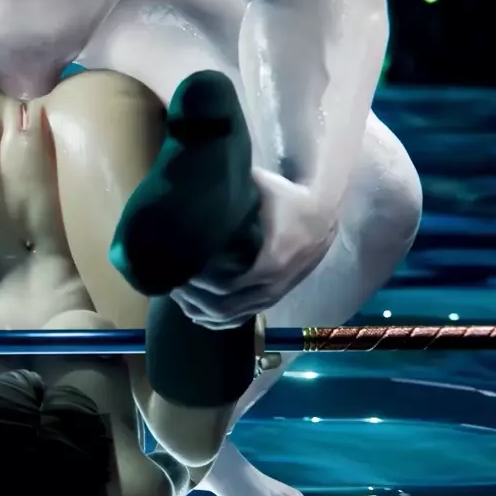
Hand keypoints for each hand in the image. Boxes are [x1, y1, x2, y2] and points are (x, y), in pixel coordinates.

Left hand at [171, 169, 335, 329]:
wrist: (324, 214)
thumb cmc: (290, 198)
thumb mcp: (264, 187)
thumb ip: (235, 185)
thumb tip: (200, 174)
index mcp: (270, 264)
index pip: (225, 287)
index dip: (198, 284)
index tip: (178, 270)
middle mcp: (272, 286)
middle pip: (224, 308)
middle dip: (194, 300)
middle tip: (171, 284)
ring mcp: (274, 295)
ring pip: (232, 318)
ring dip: (203, 311)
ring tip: (179, 297)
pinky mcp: (275, 297)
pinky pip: (243, 318)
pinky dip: (220, 320)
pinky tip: (199, 314)